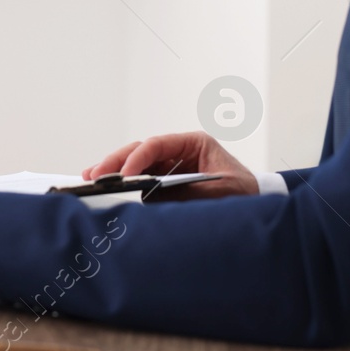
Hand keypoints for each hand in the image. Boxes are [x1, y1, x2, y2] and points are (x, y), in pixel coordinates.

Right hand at [81, 131, 258, 198]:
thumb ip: (191, 193)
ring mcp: (171, 167)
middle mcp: (179, 152)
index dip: (138, 158)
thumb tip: (155, 197)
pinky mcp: (167, 183)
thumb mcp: (223, 193)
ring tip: (91, 178)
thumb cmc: (246, 194)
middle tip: (96, 174)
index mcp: (195, 143)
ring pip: (136, 163)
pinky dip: (123, 182)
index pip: (158, 145)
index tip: (124, 174)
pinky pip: (141, 179)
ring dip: (115, 170)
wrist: (258, 206)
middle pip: (141, 151)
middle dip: (117, 161)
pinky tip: (105, 186)